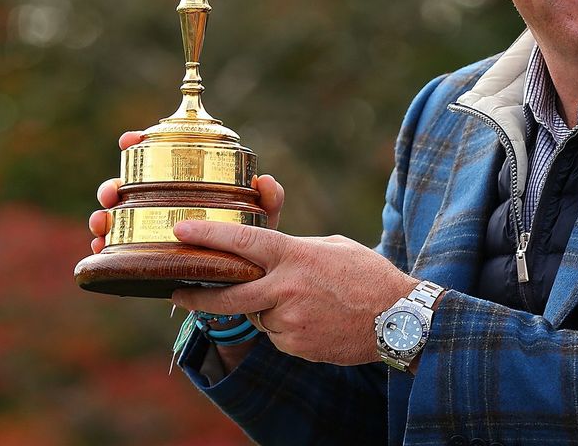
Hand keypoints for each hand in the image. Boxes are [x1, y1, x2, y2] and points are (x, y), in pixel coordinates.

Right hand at [88, 130, 286, 253]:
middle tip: (112, 191)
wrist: (241, 284)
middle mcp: (161, 204)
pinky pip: (116, 250)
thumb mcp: (262, 219)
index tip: (130, 140)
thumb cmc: (250, 241)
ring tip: (102, 223)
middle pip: (127, 187)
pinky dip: (104, 246)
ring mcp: (150, 230)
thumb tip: (265, 181)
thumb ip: (270, 200)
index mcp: (185, 186)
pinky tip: (100, 247)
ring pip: (115, 217)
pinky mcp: (145, 257)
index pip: (156, 157)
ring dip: (102, 216)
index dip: (138, 143)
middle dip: (112, 186)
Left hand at [168, 221, 417, 365]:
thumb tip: (267, 252)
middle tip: (178, 292)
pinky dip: (287, 326)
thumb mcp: (332, 246)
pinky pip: (277, 334)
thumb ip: (294, 249)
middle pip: (227, 295)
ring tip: (306, 302)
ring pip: (258, 315)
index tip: (181, 232)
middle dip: (197, 294)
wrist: (398, 318)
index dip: (207, 236)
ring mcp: (290, 320)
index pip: (242, 242)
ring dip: (267, 309)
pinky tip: (315, 319)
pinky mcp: (296, 345)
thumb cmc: (368, 275)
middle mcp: (286, 288)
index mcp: (294, 255)